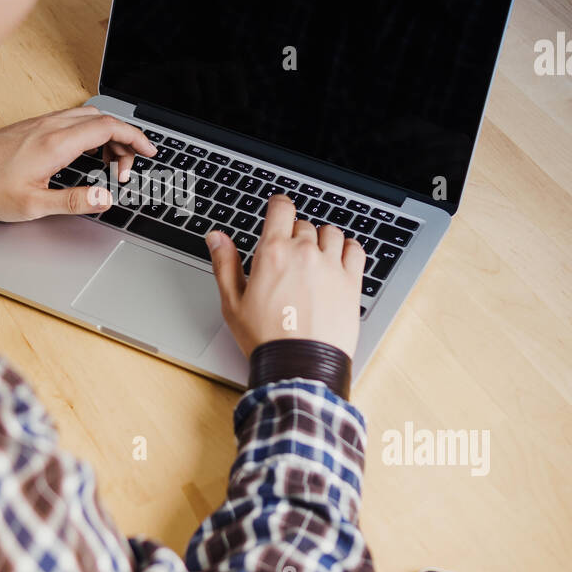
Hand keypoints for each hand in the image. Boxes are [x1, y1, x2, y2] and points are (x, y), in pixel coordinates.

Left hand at [0, 107, 156, 221]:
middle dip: (125, 140)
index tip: (149, 151)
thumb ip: (74, 201)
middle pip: (102, 119)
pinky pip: (72, 119)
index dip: (134, 138)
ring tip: (111, 163)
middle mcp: (51, 127)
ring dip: (107, 135)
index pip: (108, 128)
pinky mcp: (34, 126)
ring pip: (88, 117)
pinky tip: (87, 151)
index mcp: (56, 143)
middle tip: (129, 168)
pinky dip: (90, 132)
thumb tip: (105, 197)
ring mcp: (41, 123)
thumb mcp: (34, 205)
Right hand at [205, 195, 364, 358]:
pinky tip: (338, 259)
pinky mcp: (351, 282)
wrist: (299, 365)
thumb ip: (225, 264)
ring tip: (314, 257)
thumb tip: (216, 237)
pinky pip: (355, 250)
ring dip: (322, 239)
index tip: (279, 209)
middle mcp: (304, 253)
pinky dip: (347, 249)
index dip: (279, 205)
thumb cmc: (265, 338)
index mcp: (273, 253)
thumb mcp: (233, 302)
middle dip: (295, 235)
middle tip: (289, 256)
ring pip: (331, 233)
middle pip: (304, 225)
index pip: (281, 208)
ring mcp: (330, 266)